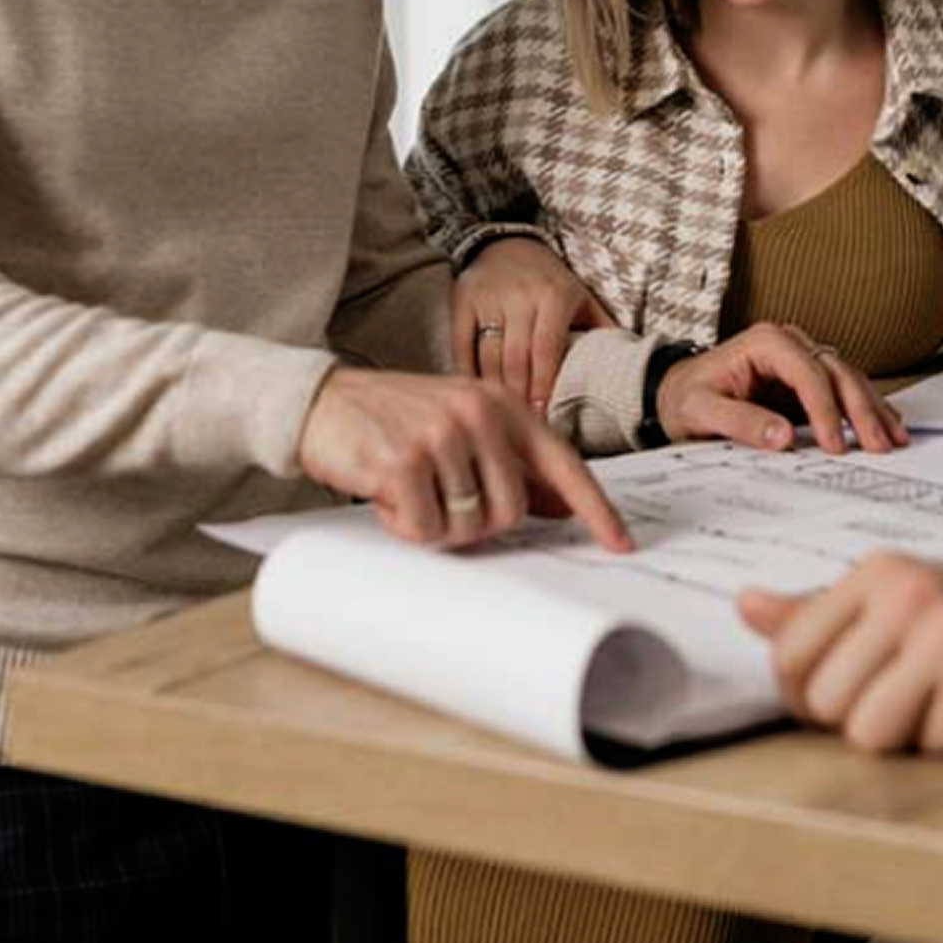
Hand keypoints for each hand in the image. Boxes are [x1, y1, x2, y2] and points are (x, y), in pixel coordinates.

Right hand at [295, 367, 631, 552]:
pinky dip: (404, 526)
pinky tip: (386, 495)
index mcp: (502, 405)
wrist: (322, 400)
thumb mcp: (462, 424)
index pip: (563, 463)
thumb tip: (560, 505)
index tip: (619, 542)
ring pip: (467, 527)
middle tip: (439, 500)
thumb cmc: (396, 418)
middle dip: (476, 523)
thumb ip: (511, 461)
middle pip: (511, 512)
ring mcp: (442, 436)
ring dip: (434, 525)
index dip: (594, 508)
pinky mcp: (403, 463)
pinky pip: (425, 530)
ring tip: (409, 490)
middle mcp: (479, 414)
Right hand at [450, 239, 613, 409]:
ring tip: (504, 413)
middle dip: (520, 395)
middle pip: (517, 357)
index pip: (547, 349)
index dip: (544, 384)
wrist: (507, 245)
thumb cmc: (550, 282)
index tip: (544, 413)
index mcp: (554, 296)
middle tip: (523, 422)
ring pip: (488, 355)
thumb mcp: (582, 298)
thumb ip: (602, 330)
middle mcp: (520, 295)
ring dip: (496, 389)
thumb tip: (625, 368)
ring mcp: (489, 297)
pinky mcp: (463, 300)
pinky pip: (462, 345)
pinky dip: (467, 372)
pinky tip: (477, 391)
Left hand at [655, 323, 907, 455]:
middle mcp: (789, 342)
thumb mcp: (701, 411)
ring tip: (893, 439)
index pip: (808, 374)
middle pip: (837, 372)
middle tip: (878, 446)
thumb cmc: (685, 398)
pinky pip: (844, 389)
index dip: (826, 411)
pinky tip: (886, 425)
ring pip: (849, 378)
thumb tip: (782, 437)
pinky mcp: (808, 378)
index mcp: (765, 342)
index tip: (835, 447)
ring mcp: (802, 357)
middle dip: (861, 410)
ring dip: (873, 409)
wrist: (676, 392)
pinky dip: (866, 408)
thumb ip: (740, 422)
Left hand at [739, 556, 942, 752]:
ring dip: (904, 739)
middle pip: (826, 702)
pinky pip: (928, 749)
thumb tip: (742, 605)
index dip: (806, 696)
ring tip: (938, 707)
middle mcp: (908, 594)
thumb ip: (818, 612)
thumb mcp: (897, 603)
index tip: (843, 694)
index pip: (790, 654)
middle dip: (859, 720)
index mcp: (877, 572)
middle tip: (906, 701)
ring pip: (868, 733)